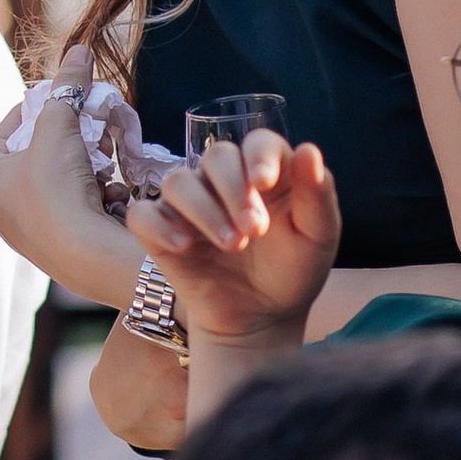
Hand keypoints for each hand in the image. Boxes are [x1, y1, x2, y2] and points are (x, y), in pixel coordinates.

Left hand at [0, 84, 144, 307]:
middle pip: (40, 151)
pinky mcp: (55, 246)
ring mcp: (24, 229)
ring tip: (102, 168)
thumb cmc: (57, 189)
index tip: (71, 97)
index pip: (13, 122)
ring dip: (88, 168)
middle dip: (74, 140)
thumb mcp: (60, 127)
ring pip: (62, 177)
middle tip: (94, 135)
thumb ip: (68, 87)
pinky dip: (95, 196)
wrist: (87, 256)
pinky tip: (108, 198)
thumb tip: (79, 50)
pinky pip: (75, 204)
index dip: (46, 104)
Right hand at [125, 130, 340, 349]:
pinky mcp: (161, 231)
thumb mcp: (317, 237)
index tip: (264, 182)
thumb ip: (317, 195)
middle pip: (216, 156)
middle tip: (255, 231)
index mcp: (266, 172)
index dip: (259, 156)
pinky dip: (158, 226)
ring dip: (203, 210)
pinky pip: (142, 215)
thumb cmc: (293, 271)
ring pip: (178, 181)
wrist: (263, 318)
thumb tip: (308, 149)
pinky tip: (183, 247)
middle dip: (234, 190)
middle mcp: (224, 180)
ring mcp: (190, 205)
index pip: (258, 142)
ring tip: (232, 245)